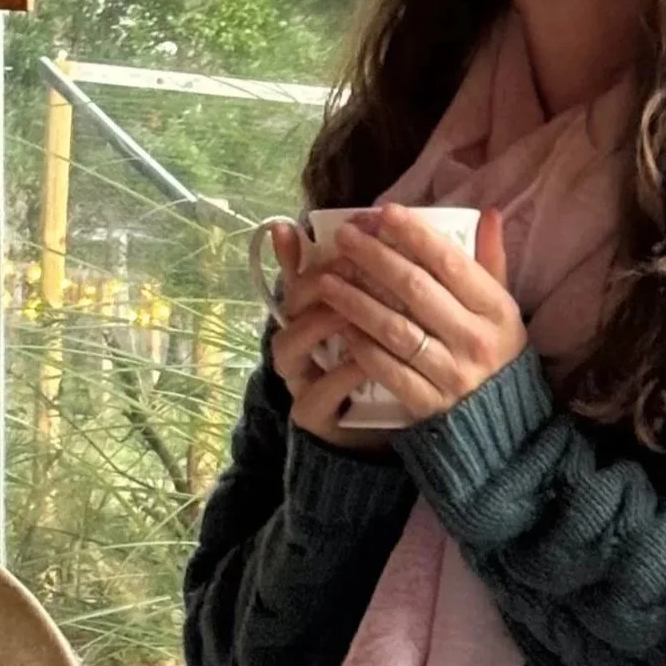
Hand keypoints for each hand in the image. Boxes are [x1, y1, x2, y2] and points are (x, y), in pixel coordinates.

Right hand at [266, 219, 396, 450]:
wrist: (377, 431)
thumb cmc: (376, 362)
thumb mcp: (377, 315)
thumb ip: (375, 275)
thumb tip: (375, 233)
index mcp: (306, 313)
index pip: (297, 274)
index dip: (316, 254)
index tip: (347, 236)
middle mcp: (294, 342)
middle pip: (287, 305)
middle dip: (316, 282)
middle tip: (351, 266)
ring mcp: (298, 379)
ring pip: (291, 344)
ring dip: (323, 322)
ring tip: (356, 308)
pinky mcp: (311, 415)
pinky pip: (320, 391)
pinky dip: (344, 373)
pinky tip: (370, 359)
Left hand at [310, 205, 526, 423]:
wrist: (499, 422)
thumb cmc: (497, 352)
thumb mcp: (504, 308)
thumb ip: (492, 262)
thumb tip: (488, 213)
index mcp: (497, 311)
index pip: (452, 263)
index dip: (416, 235)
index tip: (385, 212)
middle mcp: (475, 340)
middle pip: (417, 291)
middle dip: (376, 258)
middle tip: (345, 236)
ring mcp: (451, 374)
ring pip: (396, 329)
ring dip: (357, 301)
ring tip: (328, 279)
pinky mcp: (429, 403)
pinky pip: (389, 370)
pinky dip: (363, 348)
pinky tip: (340, 326)